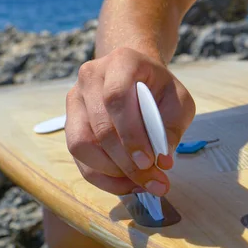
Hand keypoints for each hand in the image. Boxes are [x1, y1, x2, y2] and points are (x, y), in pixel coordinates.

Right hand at [65, 47, 195, 195]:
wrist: (138, 76)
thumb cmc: (160, 89)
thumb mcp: (179, 102)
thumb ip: (173, 127)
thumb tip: (162, 161)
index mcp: (121, 62)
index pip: (117, 99)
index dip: (131, 134)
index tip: (150, 162)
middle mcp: (91, 77)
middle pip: (98, 127)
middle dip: (126, 162)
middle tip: (153, 182)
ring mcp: (75, 99)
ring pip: (80, 145)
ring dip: (111, 173)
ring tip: (140, 184)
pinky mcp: (69, 121)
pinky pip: (79, 157)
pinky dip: (103, 177)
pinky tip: (127, 184)